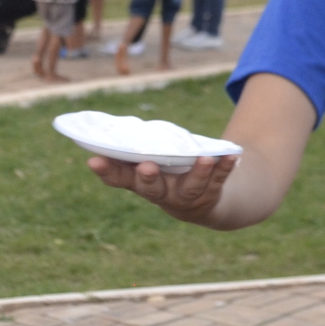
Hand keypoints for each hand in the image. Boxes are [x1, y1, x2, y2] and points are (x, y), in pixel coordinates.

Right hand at [84, 151, 238, 225]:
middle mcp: (162, 194)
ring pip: (191, 187)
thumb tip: (106, 122)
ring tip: (205, 160)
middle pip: (152, 189)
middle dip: (149, 178)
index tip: (93, 161)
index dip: (106, 171)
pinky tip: (231, 157)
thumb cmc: (168, 173)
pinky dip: (225, 168)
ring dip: (198, 173)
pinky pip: (219, 181)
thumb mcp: (149, 161)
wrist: (204, 203)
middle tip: (146, 167)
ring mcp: (187, 197)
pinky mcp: (211, 193)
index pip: (119, 179)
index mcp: (141, 183)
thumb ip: (135, 149)